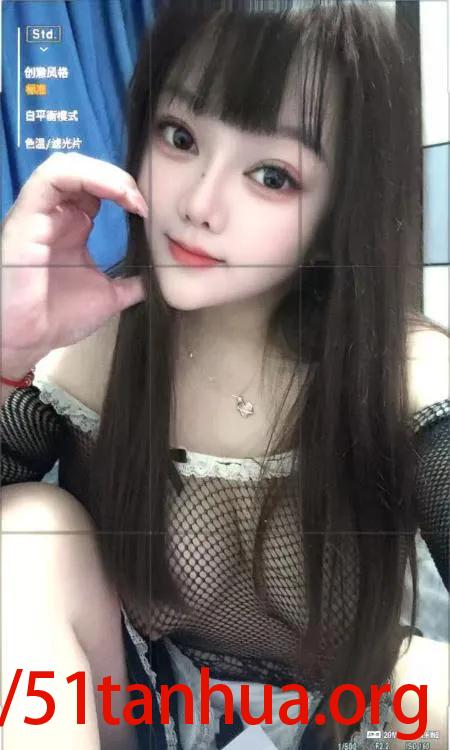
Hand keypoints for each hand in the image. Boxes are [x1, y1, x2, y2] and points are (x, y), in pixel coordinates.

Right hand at [1, 152, 147, 368]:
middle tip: (139, 203)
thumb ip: (130, 285)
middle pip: (83, 169)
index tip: (145, 212)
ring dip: (104, 173)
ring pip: (66, 165)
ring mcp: (38, 213)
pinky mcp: (26, 217)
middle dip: (117, 177)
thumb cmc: (55, 318)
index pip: (96, 187)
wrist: (27, 340)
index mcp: (72, 226)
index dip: (124, 190)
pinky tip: (112, 194)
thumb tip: (154, 282)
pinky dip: (85, 176)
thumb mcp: (107, 297)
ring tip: (128, 195)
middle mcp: (54, 215)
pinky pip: (50, 177)